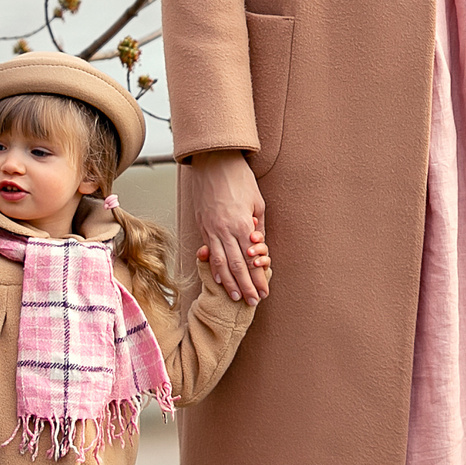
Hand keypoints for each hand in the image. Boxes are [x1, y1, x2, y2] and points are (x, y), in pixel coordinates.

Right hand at [190, 150, 268, 302]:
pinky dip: (213, 267)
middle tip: (252, 302)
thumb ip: (258, 227)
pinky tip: (218, 278)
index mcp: (242, 225)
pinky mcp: (202, 225)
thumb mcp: (258, 202)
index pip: (251, 260)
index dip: (258, 279)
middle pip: (236, 266)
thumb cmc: (239, 179)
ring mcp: (210, 229)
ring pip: (219, 263)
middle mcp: (225, 231)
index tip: (264, 292)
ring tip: (236, 297)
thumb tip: (260, 247)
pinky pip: (208, 251)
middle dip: (245, 286)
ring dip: (228, 282)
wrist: (214, 162)